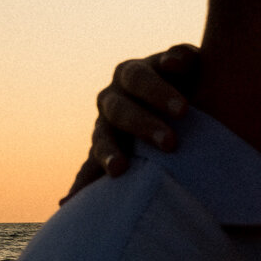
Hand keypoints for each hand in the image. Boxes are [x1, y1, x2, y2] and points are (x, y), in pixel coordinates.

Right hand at [60, 43, 200, 203]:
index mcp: (131, 74)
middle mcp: (112, 99)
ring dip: (110, 155)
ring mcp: (104, 128)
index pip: (139, 79)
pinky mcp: (103, 154)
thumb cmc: (193, 81)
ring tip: (120, 170)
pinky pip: (88, 170)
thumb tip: (173, 64)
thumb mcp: (193, 65)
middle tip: (170, 143)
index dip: (158, 92)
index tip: (184, 110)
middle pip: (121, 111)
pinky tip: (67, 202)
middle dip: (144, 126)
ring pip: (101, 140)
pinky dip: (81, 185)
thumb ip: (184, 58)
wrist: (188, 107)